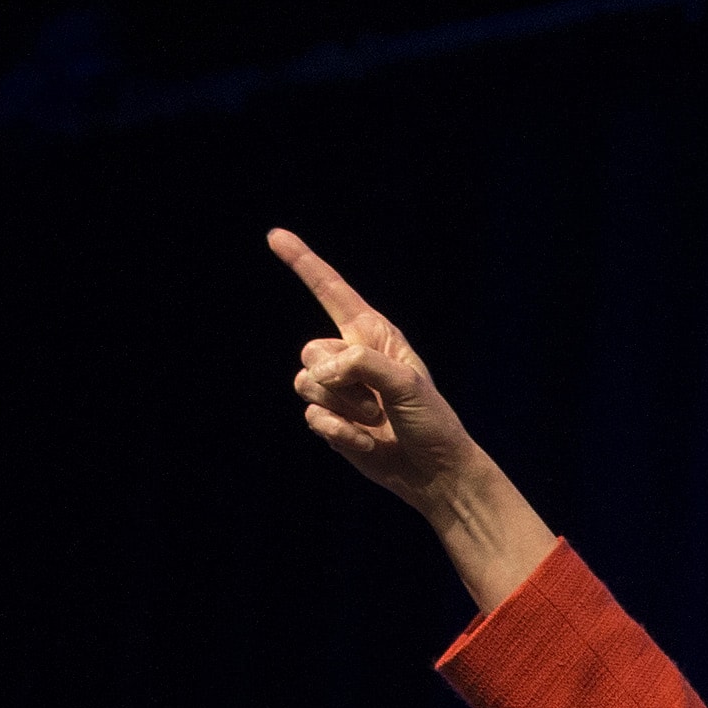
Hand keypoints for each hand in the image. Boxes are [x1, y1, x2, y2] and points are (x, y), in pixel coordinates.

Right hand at [269, 229, 560, 612]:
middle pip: (310, 351)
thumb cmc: (430, 422)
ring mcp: (338, 390)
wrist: (432, 471)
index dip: (302, 262)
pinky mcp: (330, 420)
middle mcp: (350, 356)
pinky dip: (339, 432)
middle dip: (338, 379)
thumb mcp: (406, 383)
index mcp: (373, 334)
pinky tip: (366, 441)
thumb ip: (362, 363)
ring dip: (342, 408)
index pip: (331, 290)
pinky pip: (312, 418)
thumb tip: (321, 370)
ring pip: (305, 384)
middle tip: (377, 401)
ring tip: (375, 420)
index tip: (275, 236)